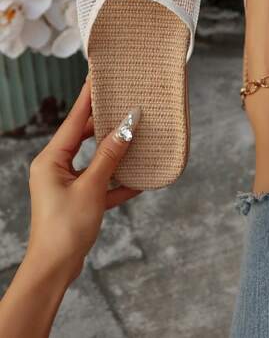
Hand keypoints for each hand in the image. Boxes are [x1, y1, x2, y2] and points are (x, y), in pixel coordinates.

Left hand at [27, 79, 140, 281]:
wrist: (55, 270)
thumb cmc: (65, 227)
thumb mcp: (91, 187)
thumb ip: (110, 156)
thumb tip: (128, 127)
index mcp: (51, 159)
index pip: (73, 120)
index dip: (87, 98)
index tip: (97, 77)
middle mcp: (56, 167)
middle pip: (84, 137)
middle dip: (105, 124)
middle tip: (123, 104)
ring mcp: (66, 184)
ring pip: (94, 160)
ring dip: (115, 153)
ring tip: (134, 136)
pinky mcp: (78, 199)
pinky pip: (100, 183)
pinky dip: (117, 182)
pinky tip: (139, 181)